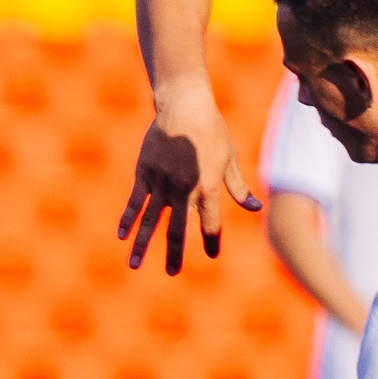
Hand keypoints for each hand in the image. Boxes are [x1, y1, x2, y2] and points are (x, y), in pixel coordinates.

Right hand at [117, 78, 259, 273]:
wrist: (184, 106)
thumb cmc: (212, 131)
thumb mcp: (229, 159)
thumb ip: (239, 188)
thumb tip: (256, 208)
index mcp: (208, 188)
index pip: (210, 224)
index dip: (212, 241)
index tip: (212, 254)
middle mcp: (184, 190)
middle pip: (178, 229)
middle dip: (175, 254)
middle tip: (172, 272)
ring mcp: (162, 183)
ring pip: (151, 220)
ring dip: (143, 245)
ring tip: (134, 265)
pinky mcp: (145, 173)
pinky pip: (135, 201)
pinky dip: (128, 219)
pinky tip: (121, 236)